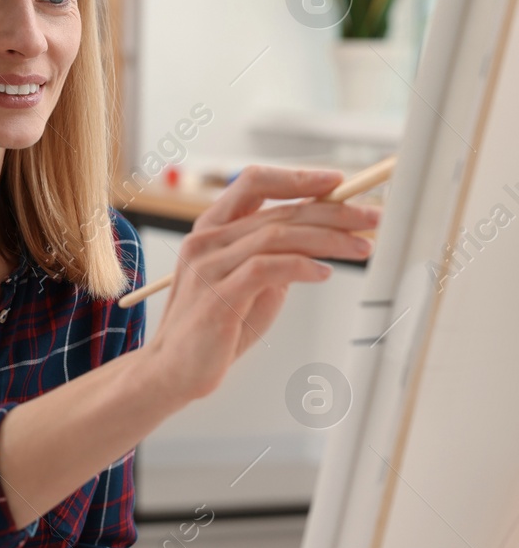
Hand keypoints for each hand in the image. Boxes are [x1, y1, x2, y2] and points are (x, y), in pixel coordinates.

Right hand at [142, 165, 382, 401]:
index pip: (253, 183)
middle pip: (278, 211)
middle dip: (333, 211)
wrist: (175, 369)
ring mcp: (208, 267)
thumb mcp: (249, 282)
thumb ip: (274, 256)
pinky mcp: (218, 297)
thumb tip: (320, 237)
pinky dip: (302, 266)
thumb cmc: (213, 328)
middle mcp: (206, 241)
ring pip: (278, 235)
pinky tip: (325, 273)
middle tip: (371, 217)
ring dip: (328, 239)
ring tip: (362, 247)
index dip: (296, 178)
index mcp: (211, 229)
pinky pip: (267, 269)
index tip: (336, 182)